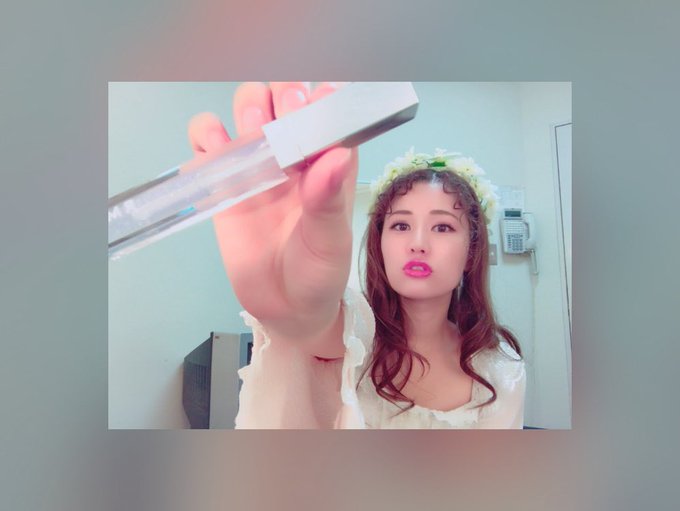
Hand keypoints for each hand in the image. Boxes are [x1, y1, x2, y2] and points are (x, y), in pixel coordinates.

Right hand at [188, 82, 357, 345]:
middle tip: (283, 116)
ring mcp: (258, 164)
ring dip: (248, 105)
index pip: (328, 109)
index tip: (314, 103)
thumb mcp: (330, 243)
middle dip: (283, 92)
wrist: (284, 308)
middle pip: (285, 96)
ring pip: (248, 106)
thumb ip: (328, 202)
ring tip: (253, 132)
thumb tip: (334, 155)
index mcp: (329, 161)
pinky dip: (205, 133)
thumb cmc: (319, 274)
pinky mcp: (225, 181)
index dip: (321, 96)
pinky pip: (208, 141)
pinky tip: (215, 150)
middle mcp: (295, 154)